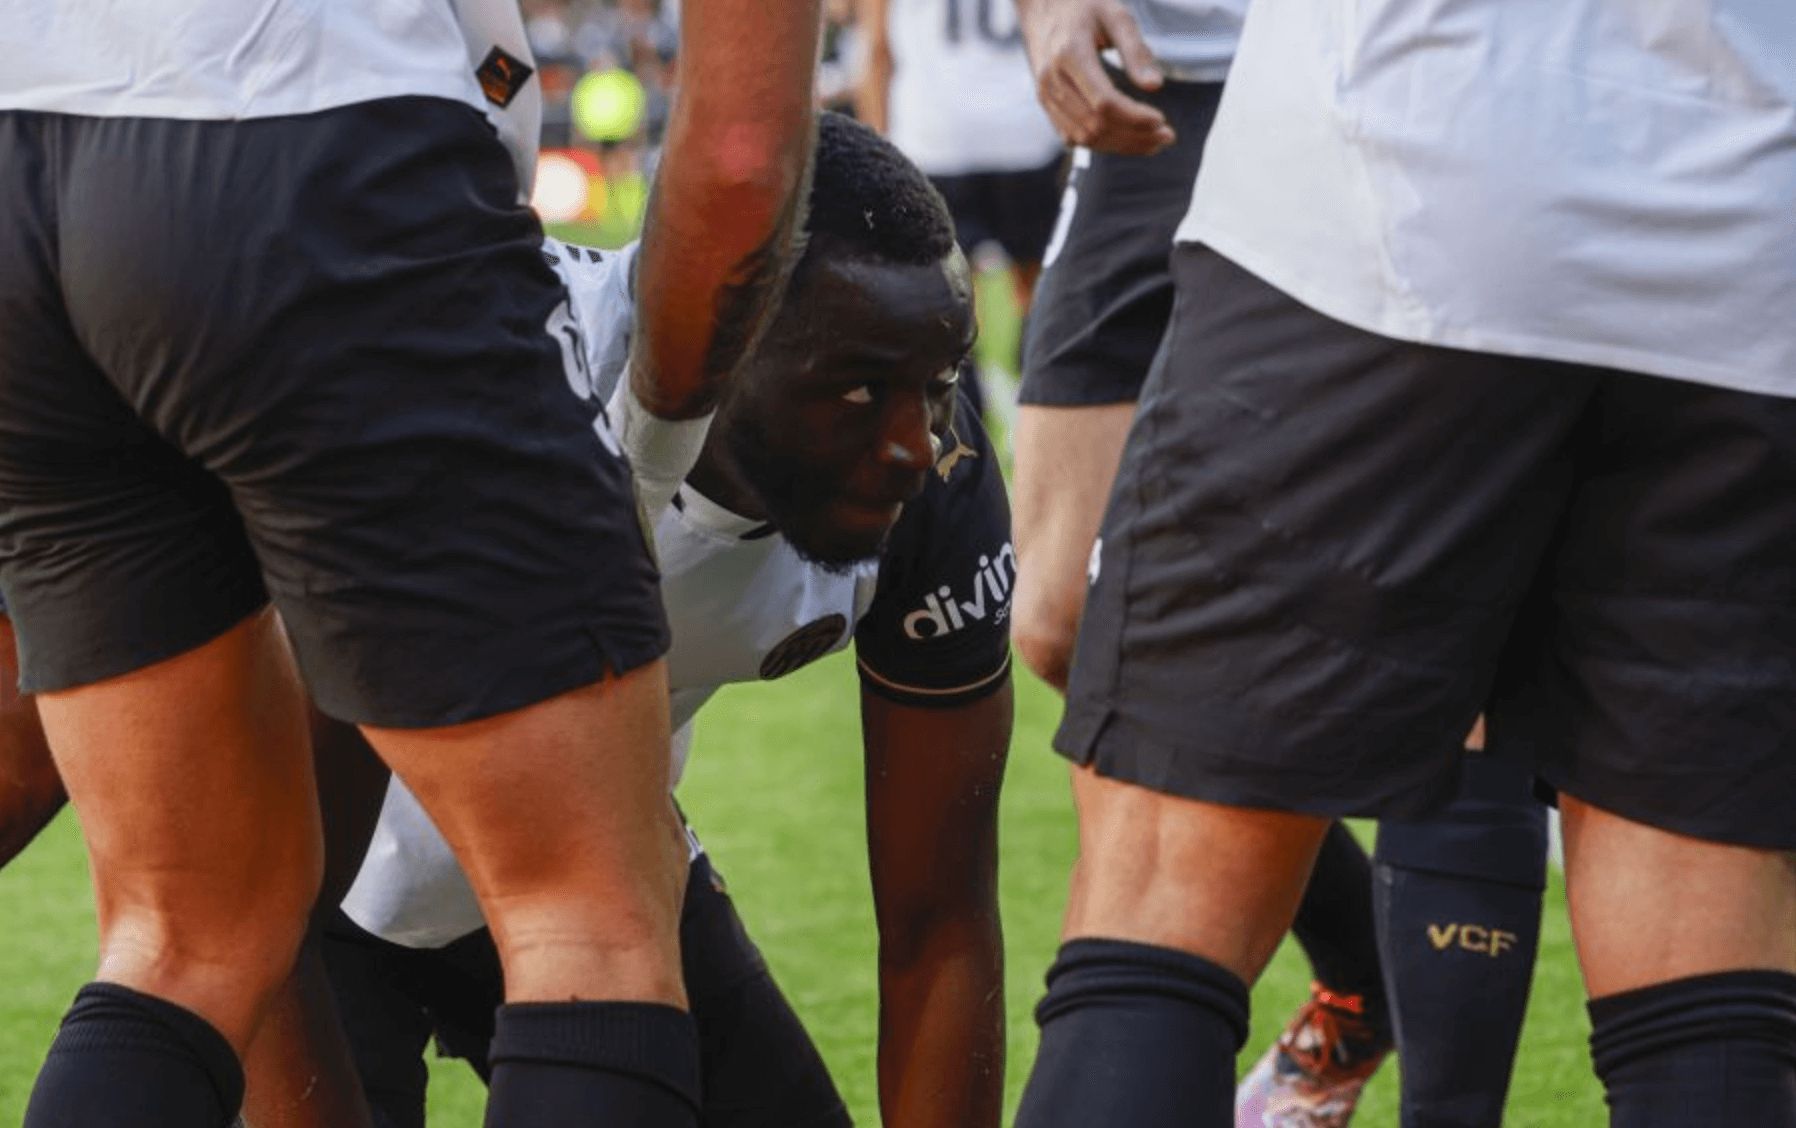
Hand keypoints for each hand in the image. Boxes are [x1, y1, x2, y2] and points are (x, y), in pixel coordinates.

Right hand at [1015, 0, 1174, 154]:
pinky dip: (1102, 144)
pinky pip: (1072, 137)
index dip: (1134, 117)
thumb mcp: (1116, 16)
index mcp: (1069, 54)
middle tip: (1167, 136)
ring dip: (1121, 145)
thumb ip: (1136, 50)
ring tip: (1152, 142)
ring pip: (1084, 137)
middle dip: (1134, 136)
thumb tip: (1155, 86)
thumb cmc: (1084, 7)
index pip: (1104, 102)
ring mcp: (1045, 96)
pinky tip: (1127, 139)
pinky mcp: (1046, 105)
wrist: (1043, 8)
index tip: (1161, 121)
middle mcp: (1052, 80)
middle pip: (1095, 125)